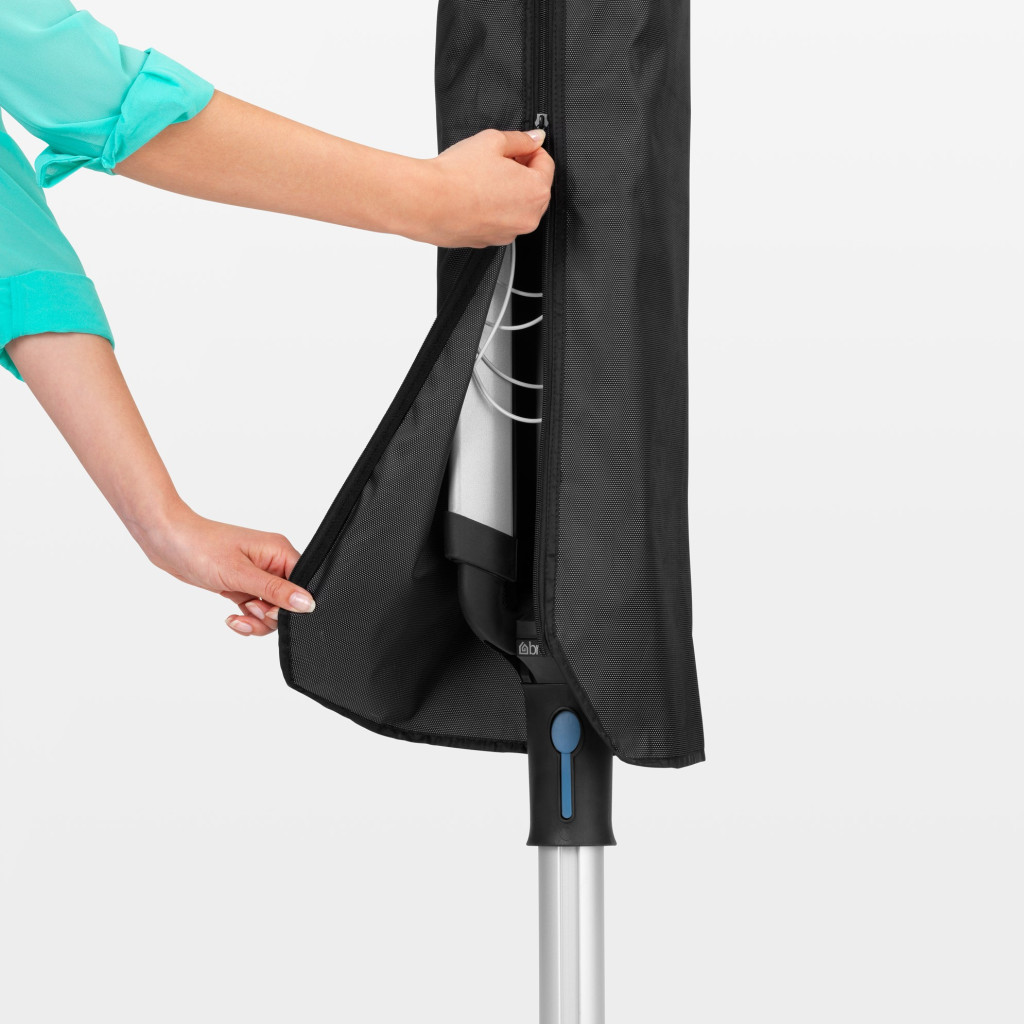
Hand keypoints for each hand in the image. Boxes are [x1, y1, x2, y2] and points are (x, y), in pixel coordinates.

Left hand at [140, 505, 314, 636]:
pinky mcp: (241, 583)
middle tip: (250, 610)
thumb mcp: (239, 574)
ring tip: (237, 617)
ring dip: (256, 620)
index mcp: (279, 551)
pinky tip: (231, 617)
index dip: (291, 604)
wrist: (166, 540)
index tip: (269, 610)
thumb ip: (275, 590)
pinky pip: (255, 608)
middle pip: (288, 601)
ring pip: (271, 609)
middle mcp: (271, 562)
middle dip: (270, 615)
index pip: (303, 584)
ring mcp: (256, 573)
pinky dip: (246, 617)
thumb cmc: (199, 546)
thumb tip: (307, 602)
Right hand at [412, 128, 554, 247]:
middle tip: (496, 160)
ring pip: (515, 207)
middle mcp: (528, 218)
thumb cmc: (458, 175)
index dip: (530, 150)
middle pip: (533, 189)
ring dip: (505, 191)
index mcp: (536, 192)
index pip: (546, 165)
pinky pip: (498, 221)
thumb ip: (520, 139)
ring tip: (480, 178)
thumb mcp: (493, 141)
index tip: (517, 146)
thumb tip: (533, 138)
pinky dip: (491, 209)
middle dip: (520, 172)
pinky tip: (473, 196)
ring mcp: (508, 234)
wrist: (428, 203)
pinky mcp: (489, 242)